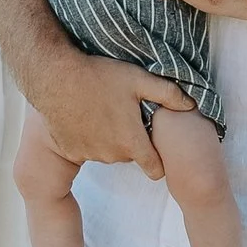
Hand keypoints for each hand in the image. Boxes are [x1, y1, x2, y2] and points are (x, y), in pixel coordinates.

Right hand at [25, 39, 194, 178]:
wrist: (54, 77)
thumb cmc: (98, 76)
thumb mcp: (138, 79)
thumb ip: (168, 94)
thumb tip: (192, 104)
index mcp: (131, 141)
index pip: (155, 169)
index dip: (158, 160)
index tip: (155, 147)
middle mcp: (112, 154)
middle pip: (130, 154)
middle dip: (131, 138)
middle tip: (124, 112)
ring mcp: (90, 154)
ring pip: (108, 151)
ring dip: (109, 137)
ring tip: (103, 109)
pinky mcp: (72, 151)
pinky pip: (87, 149)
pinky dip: (89, 137)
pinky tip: (85, 115)